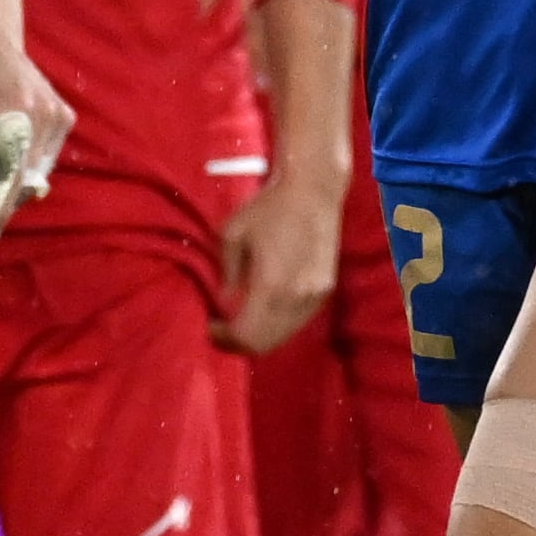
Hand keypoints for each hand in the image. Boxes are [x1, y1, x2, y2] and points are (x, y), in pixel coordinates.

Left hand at [218, 158, 341, 354]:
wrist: (314, 190)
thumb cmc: (268, 208)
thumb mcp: (232, 236)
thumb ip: (226, 275)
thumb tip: (224, 302)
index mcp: (271, 286)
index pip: (247, 336)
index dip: (224, 339)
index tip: (210, 326)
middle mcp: (297, 299)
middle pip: (265, 345)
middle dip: (239, 342)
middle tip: (220, 329)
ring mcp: (316, 297)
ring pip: (283, 336)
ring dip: (259, 335)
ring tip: (239, 319)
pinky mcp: (326, 291)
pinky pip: (297, 321)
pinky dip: (277, 324)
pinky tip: (263, 306)